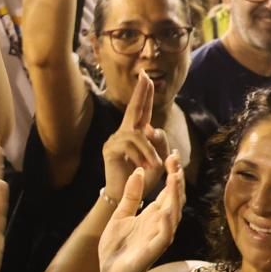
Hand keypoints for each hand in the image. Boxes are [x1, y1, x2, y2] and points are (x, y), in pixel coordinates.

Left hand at [97, 151, 183, 271]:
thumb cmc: (117, 248)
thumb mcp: (121, 215)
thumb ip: (131, 195)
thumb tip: (139, 172)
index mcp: (154, 215)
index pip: (169, 191)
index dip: (172, 173)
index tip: (172, 154)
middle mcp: (161, 224)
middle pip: (175, 198)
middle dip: (177, 178)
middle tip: (175, 158)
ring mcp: (159, 238)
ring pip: (174, 214)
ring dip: (175, 196)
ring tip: (175, 177)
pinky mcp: (153, 251)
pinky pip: (165, 235)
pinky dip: (167, 222)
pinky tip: (166, 209)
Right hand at [101, 72, 170, 206]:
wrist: (127, 196)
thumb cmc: (142, 178)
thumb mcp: (158, 160)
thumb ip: (160, 144)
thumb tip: (152, 127)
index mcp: (137, 133)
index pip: (143, 111)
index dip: (145, 94)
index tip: (147, 77)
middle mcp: (124, 132)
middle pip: (133, 109)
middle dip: (141, 92)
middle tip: (145, 75)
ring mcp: (115, 139)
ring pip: (138, 135)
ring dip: (149, 151)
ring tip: (154, 166)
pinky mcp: (109, 149)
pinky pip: (130, 145)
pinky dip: (141, 156)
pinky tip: (142, 168)